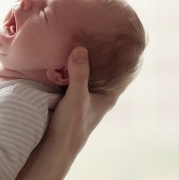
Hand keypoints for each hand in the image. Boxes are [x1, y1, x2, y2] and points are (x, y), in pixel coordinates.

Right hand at [6, 47, 118, 179]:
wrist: (53, 148)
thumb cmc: (71, 126)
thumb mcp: (76, 97)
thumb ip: (79, 74)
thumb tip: (80, 48)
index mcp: (109, 96)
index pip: (124, 72)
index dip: (125, 55)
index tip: (124, 36)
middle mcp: (99, 95)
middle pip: (105, 69)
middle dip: (102, 52)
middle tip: (99, 30)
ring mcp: (85, 96)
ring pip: (89, 73)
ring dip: (85, 59)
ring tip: (82, 37)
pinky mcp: (70, 97)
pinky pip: (75, 77)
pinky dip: (72, 67)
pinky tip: (65, 56)